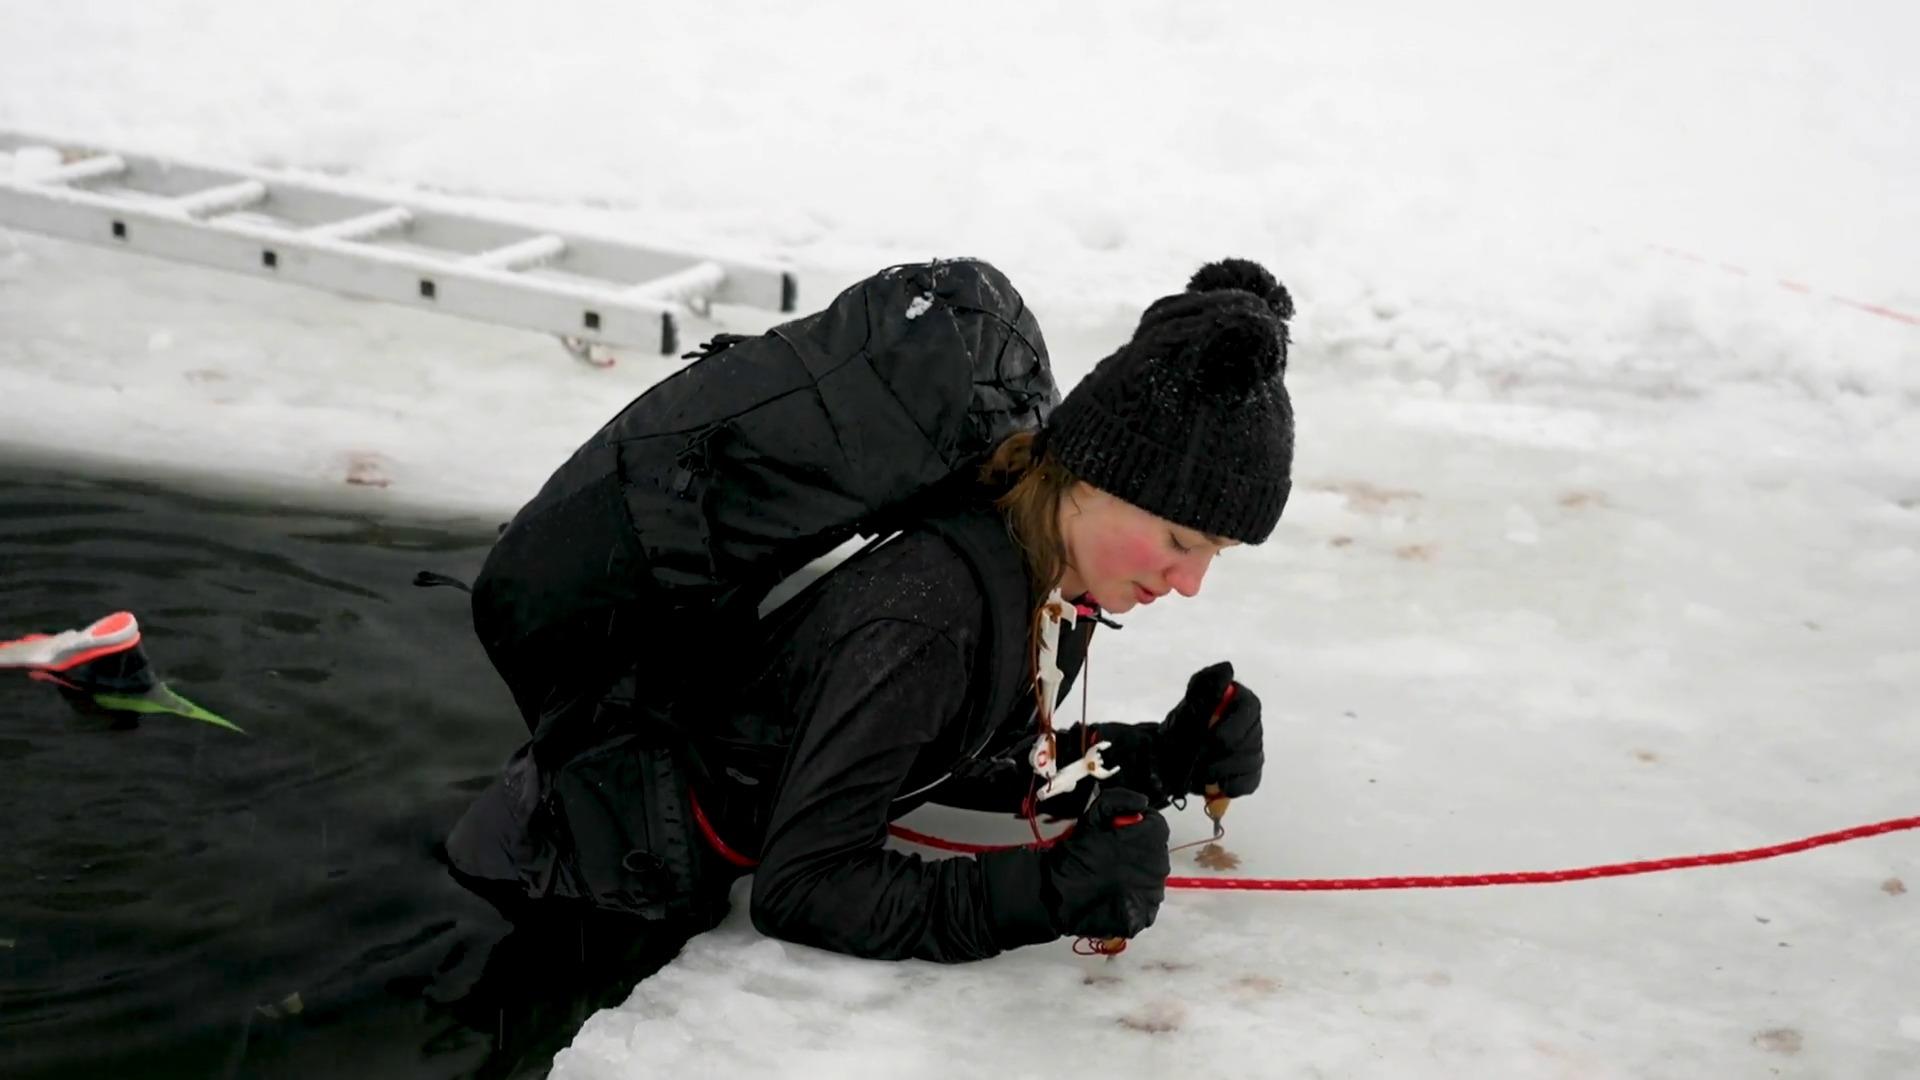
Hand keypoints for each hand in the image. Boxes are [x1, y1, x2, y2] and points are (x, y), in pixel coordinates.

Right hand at [1041, 789, 1169, 939]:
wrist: (1056, 894)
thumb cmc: (1074, 856)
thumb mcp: (1093, 816)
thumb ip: (1120, 800)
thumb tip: (1141, 803)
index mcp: (1149, 840)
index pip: (1157, 826)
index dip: (1138, 826)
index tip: (1121, 831)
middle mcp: (1157, 867)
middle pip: (1155, 852)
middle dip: (1138, 850)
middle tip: (1111, 855)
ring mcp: (1152, 894)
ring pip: (1151, 878)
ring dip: (1136, 874)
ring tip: (1110, 876)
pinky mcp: (1144, 916)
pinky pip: (1145, 902)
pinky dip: (1132, 898)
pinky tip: (1113, 895)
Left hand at [1156, 661, 1263, 799]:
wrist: (1171, 752)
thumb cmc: (1184, 722)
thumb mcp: (1190, 699)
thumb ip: (1206, 682)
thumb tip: (1227, 669)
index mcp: (1245, 703)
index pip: (1247, 714)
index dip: (1225, 729)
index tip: (1203, 738)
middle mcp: (1255, 727)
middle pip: (1244, 744)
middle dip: (1215, 754)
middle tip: (1193, 758)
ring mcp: (1255, 752)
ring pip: (1245, 765)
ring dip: (1216, 771)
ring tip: (1196, 771)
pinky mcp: (1251, 776)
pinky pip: (1247, 784)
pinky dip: (1227, 786)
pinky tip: (1213, 783)